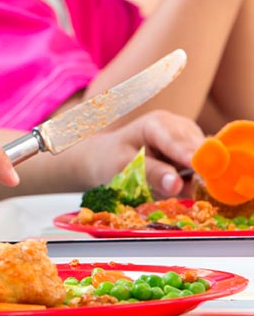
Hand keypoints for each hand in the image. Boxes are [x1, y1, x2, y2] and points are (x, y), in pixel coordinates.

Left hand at [76, 110, 204, 196]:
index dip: (194, 158)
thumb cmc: (112, 159)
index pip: (179, 142)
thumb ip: (150, 174)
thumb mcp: (124, 167)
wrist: (107, 157)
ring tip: (191, 191)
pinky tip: (191, 190)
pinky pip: (206, 169)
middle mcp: (179, 126)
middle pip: (200, 150)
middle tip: (205, 191)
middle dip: (203, 170)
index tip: (206, 172)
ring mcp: (189, 138)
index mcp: (157, 124)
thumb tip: (176, 184)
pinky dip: (201, 182)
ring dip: (202, 178)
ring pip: (208, 160)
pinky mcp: (195, 153)